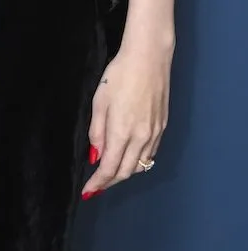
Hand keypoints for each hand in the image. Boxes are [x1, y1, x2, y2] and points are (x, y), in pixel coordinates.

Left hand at [82, 36, 171, 196]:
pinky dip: (137, 161)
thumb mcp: (99, 102)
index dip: (98, 182)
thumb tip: (96, 155)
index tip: (87, 191)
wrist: (149, 58)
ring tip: (109, 174)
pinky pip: (149, 153)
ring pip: (140, 165)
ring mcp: (155, 133)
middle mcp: (142, 138)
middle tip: (96, 185)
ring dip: (124, 173)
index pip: (110, 168)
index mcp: (123, 132)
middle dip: (110, 181)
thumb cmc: (119, 75)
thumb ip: (97, 131)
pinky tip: (128, 158)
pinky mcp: (163, 127)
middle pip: (126, 171)